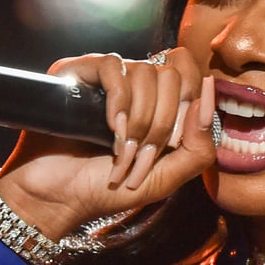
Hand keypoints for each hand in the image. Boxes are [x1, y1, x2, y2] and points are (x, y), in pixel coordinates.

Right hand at [0, 49, 216, 239]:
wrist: (57, 198)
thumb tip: (208, 97)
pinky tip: (110, 127)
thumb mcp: (165, 179)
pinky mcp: (79, 72)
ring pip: (146, 72)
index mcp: (160, 106)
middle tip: (139, 156)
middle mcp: (136, 87)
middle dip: (161, 125)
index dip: (188, 110)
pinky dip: (119, 101)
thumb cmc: (106, 190)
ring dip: (139, 121)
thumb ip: (198, 149)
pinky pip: (114, 66)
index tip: (168, 146)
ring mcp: (107, 78)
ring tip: (120, 150)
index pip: (191, 77)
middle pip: (173, 76)